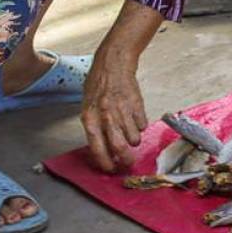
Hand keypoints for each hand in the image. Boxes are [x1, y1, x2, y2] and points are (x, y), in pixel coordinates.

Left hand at [81, 51, 148, 172]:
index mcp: (89, 119)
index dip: (105, 163)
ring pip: (134, 139)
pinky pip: (143, 125)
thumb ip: (95, 127)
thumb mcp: (88, 106)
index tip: (111, 169)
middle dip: (126, 160)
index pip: (97, 149)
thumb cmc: (99, 84)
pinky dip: (140, 125)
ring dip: (133, 140)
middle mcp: (106, 117)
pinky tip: (134, 117)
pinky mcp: (137, 105)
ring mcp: (123, 111)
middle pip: (119, 148)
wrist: (113, 63)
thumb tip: (104, 148)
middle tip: (129, 163)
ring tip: (130, 133)